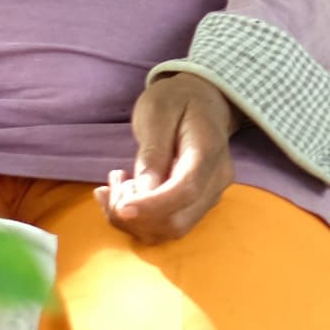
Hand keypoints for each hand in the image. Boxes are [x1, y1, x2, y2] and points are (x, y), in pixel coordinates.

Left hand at [103, 66, 234, 242]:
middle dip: (135, 215)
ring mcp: (209, 196)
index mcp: (208, 151)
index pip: (185, 191)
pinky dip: (138, 220)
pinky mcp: (196, 205)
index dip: (151, 206)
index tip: (119, 207)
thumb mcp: (157, 112)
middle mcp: (216, 180)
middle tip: (113, 183)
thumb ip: (152, 151)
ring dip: (133, 219)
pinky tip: (120, 195)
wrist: (203, 100)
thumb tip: (144, 191)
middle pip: (177, 221)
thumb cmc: (177, 99)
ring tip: (116, 184)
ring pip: (170, 230)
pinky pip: (167, 225)